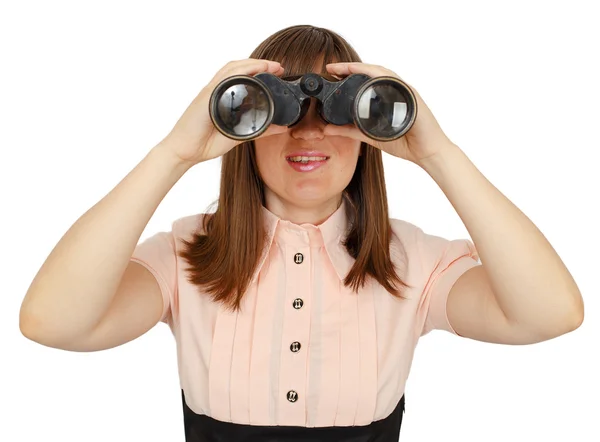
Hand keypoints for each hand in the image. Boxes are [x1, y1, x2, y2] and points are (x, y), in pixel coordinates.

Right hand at [159, 59, 287, 166]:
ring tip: (269, 66)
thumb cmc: (206, 142)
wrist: (186, 151)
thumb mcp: (241, 135)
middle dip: (259, 64)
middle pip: (238, 68)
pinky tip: (249, 72)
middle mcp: (216, 91)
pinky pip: (222, 80)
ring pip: (231, 70)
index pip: (242, 76)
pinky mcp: (205, 97)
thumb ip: (261, 130)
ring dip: (251, 64)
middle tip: (278, 67)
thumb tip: (282, 127)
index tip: (277, 72)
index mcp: (223, 97)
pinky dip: (237, 74)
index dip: (259, 69)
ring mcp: (210, 92)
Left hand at [324, 62, 455, 165]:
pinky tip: (369, 75)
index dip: (349, 73)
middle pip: (372, 72)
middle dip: (351, 68)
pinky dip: (381, 77)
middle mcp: (396, 90)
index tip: (331, 71)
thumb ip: (350, 131)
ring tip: (345, 68)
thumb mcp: (370, 136)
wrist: (427, 152)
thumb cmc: (405, 142)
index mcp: (387, 97)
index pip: (366, 80)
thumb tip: (326, 129)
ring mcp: (404, 92)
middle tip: (332, 67)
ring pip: (382, 73)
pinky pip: (395, 82)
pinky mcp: (412, 97)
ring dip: (363, 68)